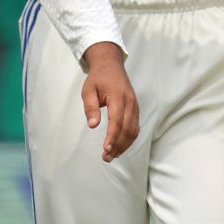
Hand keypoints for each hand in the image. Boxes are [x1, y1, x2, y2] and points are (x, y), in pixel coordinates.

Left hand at [80, 41, 138, 162]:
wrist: (111, 65)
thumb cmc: (98, 78)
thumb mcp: (88, 90)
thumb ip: (91, 107)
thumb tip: (93, 125)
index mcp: (118, 97)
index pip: (117, 121)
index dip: (112, 136)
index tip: (106, 149)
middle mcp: (130, 103)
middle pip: (127, 129)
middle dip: (118, 145)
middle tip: (106, 157)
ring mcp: (135, 106)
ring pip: (133, 130)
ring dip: (124, 145)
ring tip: (112, 155)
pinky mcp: (135, 109)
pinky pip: (135, 127)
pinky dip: (129, 139)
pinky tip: (120, 146)